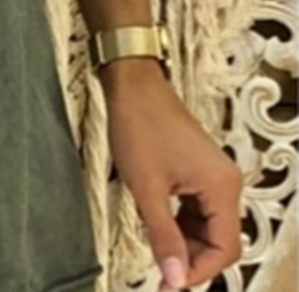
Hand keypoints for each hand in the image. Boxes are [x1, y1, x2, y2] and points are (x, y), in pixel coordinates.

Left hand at [100, 59, 244, 290]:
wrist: (132, 85)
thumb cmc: (139, 127)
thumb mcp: (146, 187)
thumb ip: (163, 235)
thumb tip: (175, 279)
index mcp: (222, 188)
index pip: (225, 248)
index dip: (198, 272)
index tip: (169, 285)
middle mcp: (226, 183)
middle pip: (218, 239)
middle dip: (190, 258)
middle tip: (159, 272)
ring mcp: (212, 176)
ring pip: (205, 225)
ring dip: (182, 240)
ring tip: (153, 247)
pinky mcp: (197, 170)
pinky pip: (195, 208)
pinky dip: (178, 221)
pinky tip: (155, 224)